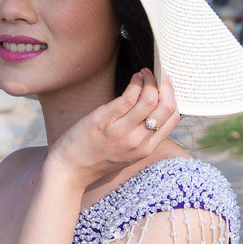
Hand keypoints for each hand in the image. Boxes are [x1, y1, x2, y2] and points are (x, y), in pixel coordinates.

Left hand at [49, 69, 179, 187]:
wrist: (69, 171)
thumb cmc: (95, 159)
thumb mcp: (126, 154)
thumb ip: (141, 136)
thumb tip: (152, 108)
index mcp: (146, 150)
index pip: (173, 119)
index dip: (173, 97)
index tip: (167, 85)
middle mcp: (138, 141)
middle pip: (166, 107)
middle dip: (166, 85)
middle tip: (160, 73)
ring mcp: (122, 131)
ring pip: (150, 99)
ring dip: (150, 80)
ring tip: (144, 73)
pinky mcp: (105, 121)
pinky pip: (128, 97)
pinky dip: (135, 83)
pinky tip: (134, 78)